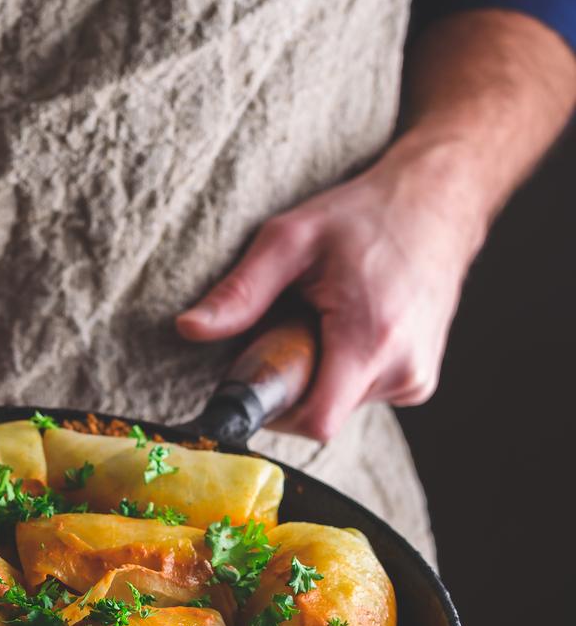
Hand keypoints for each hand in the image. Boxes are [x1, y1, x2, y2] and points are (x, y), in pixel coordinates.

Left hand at [175, 136, 488, 441]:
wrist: (438, 203)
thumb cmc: (365, 215)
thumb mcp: (291, 239)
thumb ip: (240, 291)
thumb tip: (188, 329)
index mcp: (370, 340)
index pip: (314, 422)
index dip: (275, 410)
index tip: (260, 373)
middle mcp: (403, 370)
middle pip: (322, 414)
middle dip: (294, 380)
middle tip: (293, 326)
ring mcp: (418, 379)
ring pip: (341, 404)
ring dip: (320, 372)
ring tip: (328, 317)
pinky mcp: (421, 380)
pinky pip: (363, 394)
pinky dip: (345, 369)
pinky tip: (351, 326)